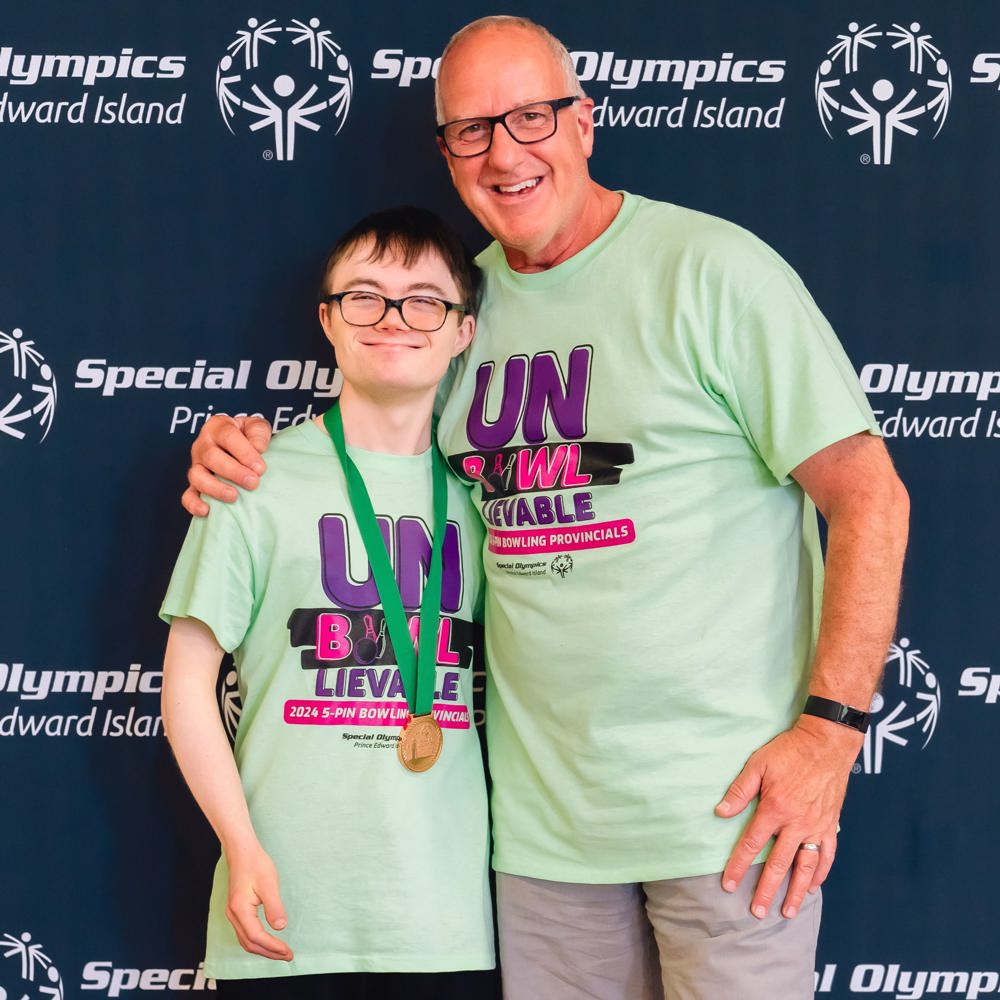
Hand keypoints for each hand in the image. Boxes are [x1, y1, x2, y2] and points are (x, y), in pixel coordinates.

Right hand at [181, 414, 272, 515]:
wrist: (241, 446)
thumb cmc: (249, 436)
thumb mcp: (256, 426)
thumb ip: (258, 433)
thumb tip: (258, 448)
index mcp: (217, 427)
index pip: (228, 437)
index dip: (244, 453)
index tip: (260, 468)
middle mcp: (203, 445)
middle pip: (211, 457)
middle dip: (233, 472)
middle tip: (253, 483)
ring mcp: (196, 465)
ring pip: (197, 476)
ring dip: (215, 488)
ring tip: (234, 496)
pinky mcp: (195, 484)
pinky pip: (188, 495)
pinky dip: (194, 504)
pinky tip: (206, 511)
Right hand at [224, 842, 292, 960]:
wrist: (242, 851)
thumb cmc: (256, 864)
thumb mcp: (269, 883)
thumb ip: (274, 907)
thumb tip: (280, 927)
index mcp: (240, 910)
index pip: (257, 937)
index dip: (273, 947)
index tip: (288, 952)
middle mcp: (233, 915)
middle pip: (249, 944)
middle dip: (269, 953)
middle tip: (287, 956)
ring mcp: (233, 913)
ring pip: (246, 940)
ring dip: (263, 949)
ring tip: (280, 952)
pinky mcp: (236, 910)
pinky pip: (245, 933)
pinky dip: (257, 941)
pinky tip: (268, 940)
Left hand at [714, 715, 861, 918]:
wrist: (826, 744)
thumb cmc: (789, 751)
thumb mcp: (758, 765)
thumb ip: (739, 791)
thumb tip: (720, 813)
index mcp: (775, 809)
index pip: (752, 845)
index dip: (738, 866)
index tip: (728, 885)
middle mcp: (797, 824)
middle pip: (778, 864)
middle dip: (766, 890)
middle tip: (757, 912)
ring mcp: (816, 827)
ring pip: (805, 867)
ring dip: (796, 892)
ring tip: (788, 912)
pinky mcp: (830, 825)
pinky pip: (827, 855)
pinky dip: (820, 873)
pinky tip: (813, 886)